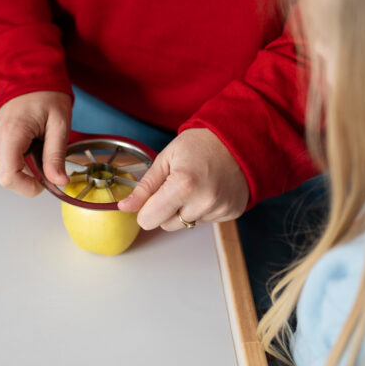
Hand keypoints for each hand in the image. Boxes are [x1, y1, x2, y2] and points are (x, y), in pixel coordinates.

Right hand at [0, 91, 71, 196]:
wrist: (31, 78)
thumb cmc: (47, 96)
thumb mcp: (60, 124)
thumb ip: (56, 155)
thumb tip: (59, 182)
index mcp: (11, 134)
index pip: (9, 176)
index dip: (27, 188)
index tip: (45, 184)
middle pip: (11, 176)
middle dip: (33, 174)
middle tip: (48, 152)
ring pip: (11, 169)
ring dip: (30, 164)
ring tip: (40, 140)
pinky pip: (10, 159)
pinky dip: (24, 157)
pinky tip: (32, 139)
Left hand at [117, 128, 249, 229]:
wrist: (239, 140)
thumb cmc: (201, 144)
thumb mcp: (166, 158)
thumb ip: (145, 186)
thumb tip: (125, 206)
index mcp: (183, 185)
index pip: (149, 220)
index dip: (146, 209)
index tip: (151, 197)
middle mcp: (203, 201)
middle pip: (166, 225)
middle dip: (165, 209)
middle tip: (176, 186)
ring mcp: (219, 209)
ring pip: (185, 224)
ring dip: (185, 210)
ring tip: (195, 186)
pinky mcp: (231, 213)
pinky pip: (204, 221)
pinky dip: (202, 209)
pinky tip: (208, 190)